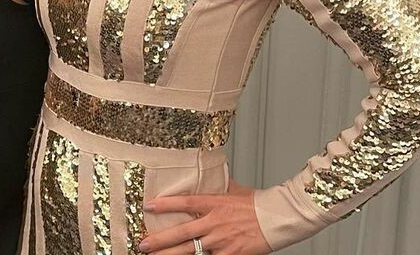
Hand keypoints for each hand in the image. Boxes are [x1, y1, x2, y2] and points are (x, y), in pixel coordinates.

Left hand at [138, 181, 270, 254]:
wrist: (276, 219)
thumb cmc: (256, 204)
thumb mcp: (234, 189)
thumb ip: (217, 184)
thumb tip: (208, 173)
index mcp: (215, 203)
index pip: (185, 202)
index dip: (166, 204)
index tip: (148, 205)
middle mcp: (214, 223)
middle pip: (182, 232)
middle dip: (159, 240)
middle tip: (142, 243)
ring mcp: (221, 241)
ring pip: (190, 251)